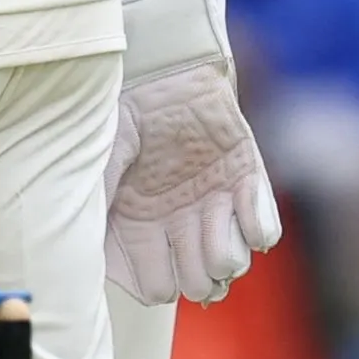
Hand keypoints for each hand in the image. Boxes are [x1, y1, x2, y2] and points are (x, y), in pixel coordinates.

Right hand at [106, 0, 281, 303]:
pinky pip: (264, 230)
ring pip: (233, 265)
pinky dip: (256, 226)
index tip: (150, 259)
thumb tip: (93, 266)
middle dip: (196, 275)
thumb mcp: (97, 165)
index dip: (156, 282)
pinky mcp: (246, 181)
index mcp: (140, 231)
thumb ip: (96, 215)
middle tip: (188, 242)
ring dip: (224, 252)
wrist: (161, 68)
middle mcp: (179, 226)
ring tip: (211, 218)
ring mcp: (215, 206)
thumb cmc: (121, 116)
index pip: (155, 289)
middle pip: (200, 287)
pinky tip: (238, 205)